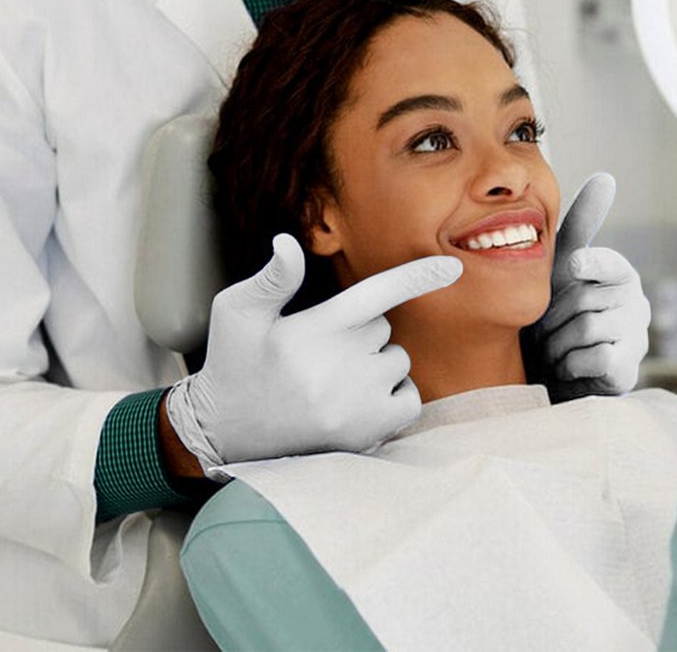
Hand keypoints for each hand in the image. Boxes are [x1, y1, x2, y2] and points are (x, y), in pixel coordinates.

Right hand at [164, 233, 461, 478]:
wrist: (223, 434)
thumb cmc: (233, 363)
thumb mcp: (237, 312)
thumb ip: (272, 278)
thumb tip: (289, 242)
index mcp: (313, 331)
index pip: (376, 294)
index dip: (416, 277)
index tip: (453, 266)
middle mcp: (340, 368)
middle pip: (383, 328)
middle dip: (360, 333)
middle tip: (318, 353)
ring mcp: (357, 404)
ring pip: (397, 361)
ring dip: (376, 364)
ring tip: (331, 380)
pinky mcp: (368, 433)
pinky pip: (409, 398)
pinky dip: (393, 394)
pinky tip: (356, 401)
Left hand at [522, 173, 648, 401]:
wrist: (556, 373)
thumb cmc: (560, 313)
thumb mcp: (564, 266)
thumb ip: (584, 224)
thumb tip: (606, 177)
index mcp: (621, 275)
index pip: (611, 263)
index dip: (590, 264)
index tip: (573, 267)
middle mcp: (637, 303)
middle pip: (585, 299)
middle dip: (553, 317)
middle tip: (546, 330)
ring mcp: (636, 338)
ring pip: (587, 328)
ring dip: (557, 342)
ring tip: (555, 348)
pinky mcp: (628, 369)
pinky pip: (594, 358)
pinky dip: (570, 364)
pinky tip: (569, 366)